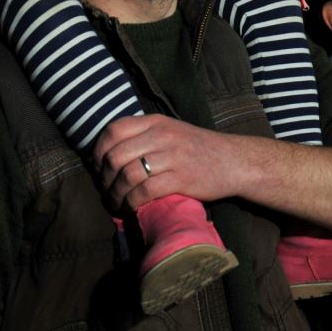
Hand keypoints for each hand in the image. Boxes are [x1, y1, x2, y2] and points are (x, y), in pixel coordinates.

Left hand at [92, 114, 246, 212]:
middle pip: (115, 155)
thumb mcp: (171, 130)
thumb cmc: (198, 148)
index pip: (114, 130)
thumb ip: (144, 135)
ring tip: (115, 204)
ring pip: (127, 175)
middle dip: (104, 178)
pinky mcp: (181, 178)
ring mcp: (172, 156)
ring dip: (115, 194)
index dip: (98, 151)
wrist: (233, 161)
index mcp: (156, 122)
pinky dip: (131, 203)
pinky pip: (145, 191)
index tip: (98, 168)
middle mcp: (162, 136)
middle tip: (105, 191)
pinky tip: (130, 208)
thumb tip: (109, 153)